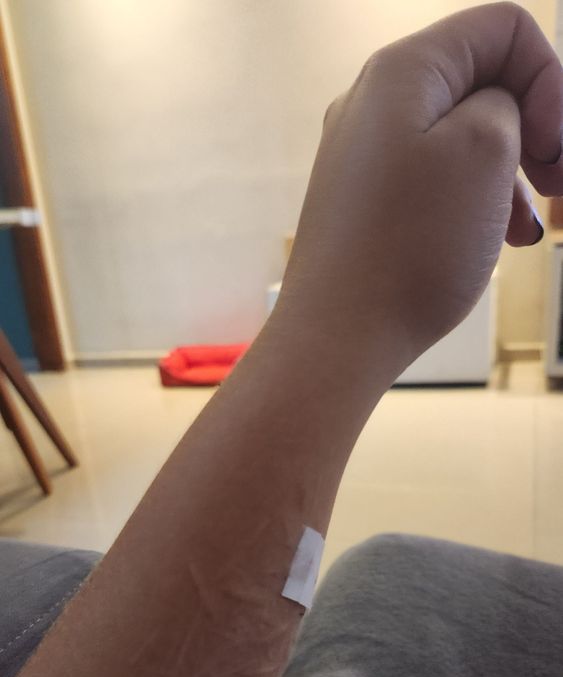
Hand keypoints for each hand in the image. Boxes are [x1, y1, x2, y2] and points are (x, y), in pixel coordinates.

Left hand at [277, 2, 562, 370]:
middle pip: (484, 83)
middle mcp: (374, 102)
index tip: (554, 147)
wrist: (338, 338)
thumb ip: (509, 102)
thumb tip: (498, 108)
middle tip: (559, 186)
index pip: (504, 29)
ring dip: (511, 174)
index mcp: (404, 70)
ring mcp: (364, 155)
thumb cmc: (411, 248)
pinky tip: (498, 243)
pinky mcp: (364, 204)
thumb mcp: (486, 151)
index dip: (549, 80)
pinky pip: (434, 181)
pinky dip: (474, 202)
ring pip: (463, 139)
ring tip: (531, 228)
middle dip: (536, 128)